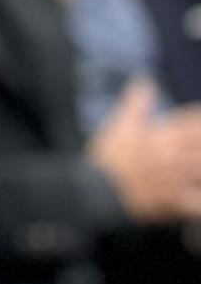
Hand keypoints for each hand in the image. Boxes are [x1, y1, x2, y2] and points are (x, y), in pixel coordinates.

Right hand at [88, 87, 200, 224]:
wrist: (94, 190)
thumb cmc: (108, 156)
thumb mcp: (119, 124)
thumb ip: (136, 102)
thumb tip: (146, 80)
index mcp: (163, 137)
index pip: (194, 124)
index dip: (200, 119)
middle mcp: (174, 157)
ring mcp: (177, 180)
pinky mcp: (174, 201)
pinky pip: (197, 203)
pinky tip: (200, 199)